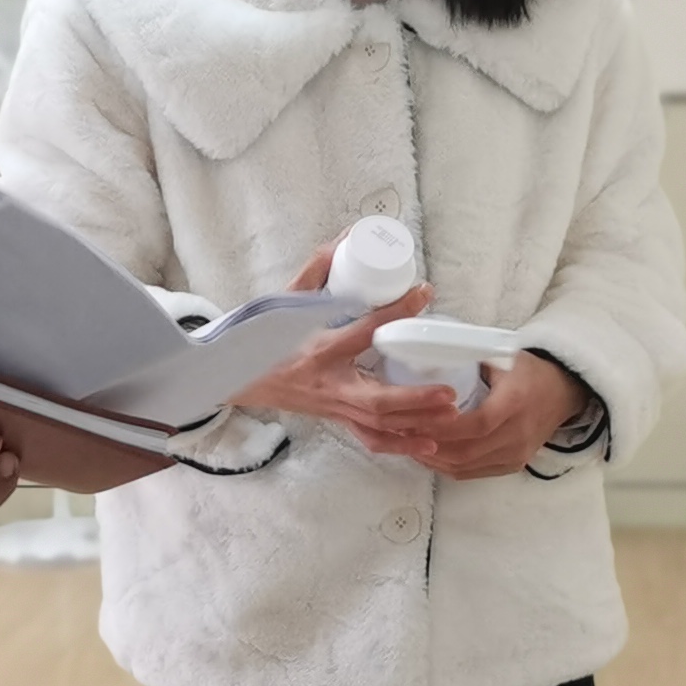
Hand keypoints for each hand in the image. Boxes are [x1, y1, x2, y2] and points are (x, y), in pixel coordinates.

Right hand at [226, 245, 464, 454]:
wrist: (234, 377)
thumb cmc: (260, 340)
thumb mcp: (284, 301)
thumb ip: (317, 270)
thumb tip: (345, 240)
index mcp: (317, 350)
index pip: (363, 331)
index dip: (396, 313)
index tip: (423, 295)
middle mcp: (327, 384)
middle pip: (375, 401)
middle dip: (415, 399)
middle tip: (449, 390)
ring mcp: (331, 407)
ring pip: (377, 426)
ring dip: (416, 425)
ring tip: (450, 415)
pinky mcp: (335, 419)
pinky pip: (370, 439)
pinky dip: (400, 444)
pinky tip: (428, 445)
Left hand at [379, 351, 589, 480]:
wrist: (563, 392)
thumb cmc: (529, 370)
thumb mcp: (504, 355)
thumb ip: (470, 357)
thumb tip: (427, 351)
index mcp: (515, 402)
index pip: (475, 424)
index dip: (443, 427)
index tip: (415, 419)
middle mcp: (518, 434)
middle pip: (466, 451)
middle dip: (429, 444)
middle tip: (401, 430)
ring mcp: (517, 453)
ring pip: (465, 466)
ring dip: (433, 458)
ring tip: (408, 442)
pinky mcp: (513, 465)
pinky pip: (473, 472)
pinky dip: (447, 466)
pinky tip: (428, 454)